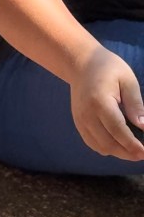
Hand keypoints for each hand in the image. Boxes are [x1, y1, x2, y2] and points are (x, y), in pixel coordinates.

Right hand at [69, 46, 143, 161]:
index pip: (117, 130)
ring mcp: (80, 120)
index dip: (132, 145)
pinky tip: (118, 143)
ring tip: (132, 149)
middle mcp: (87, 114)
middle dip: (127, 153)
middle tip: (142, 153)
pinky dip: (106, 148)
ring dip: (118, 153)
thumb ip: (135, 104)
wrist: (81, 63)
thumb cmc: (107, 68)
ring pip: (100, 147)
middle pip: (108, 143)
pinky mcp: (78, 122)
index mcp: (99, 101)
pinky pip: (92, 143)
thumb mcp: (127, 80)